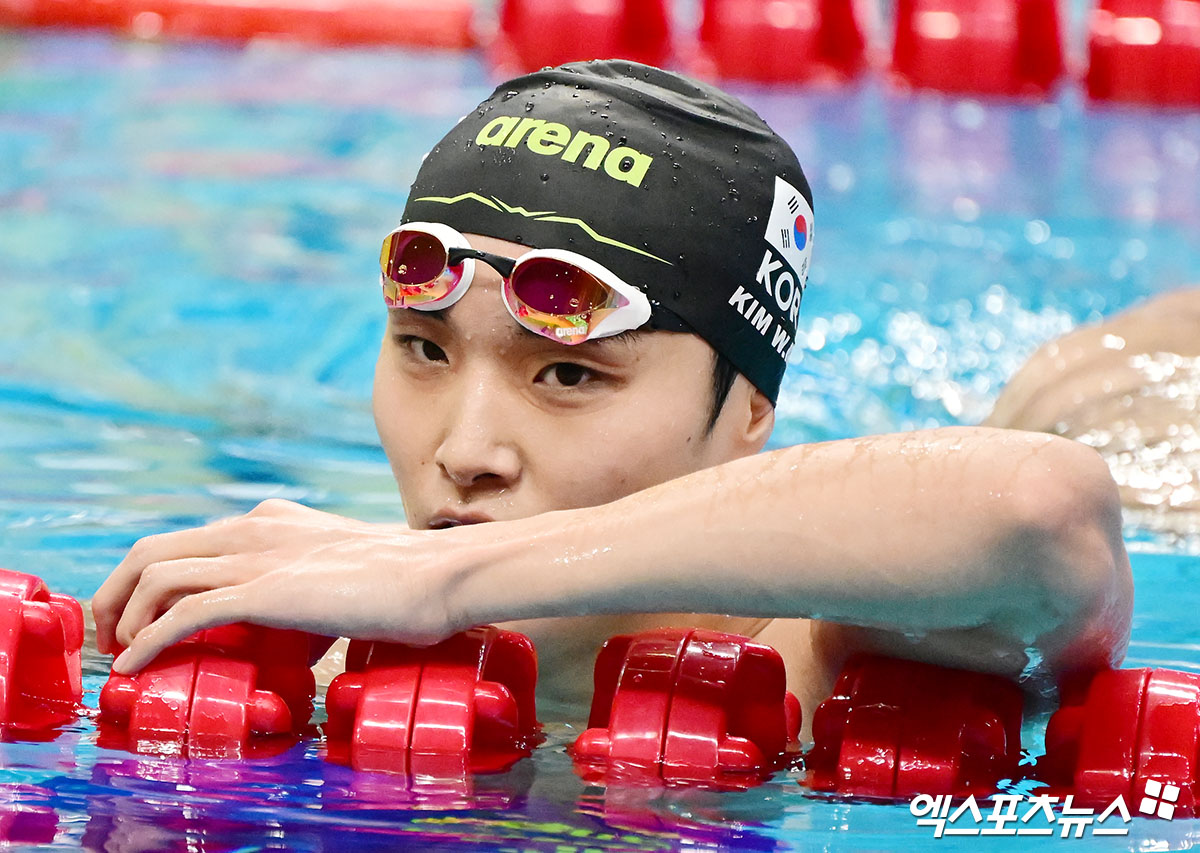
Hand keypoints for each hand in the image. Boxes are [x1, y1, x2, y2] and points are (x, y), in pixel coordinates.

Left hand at [92, 499, 469, 673]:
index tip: (137, 617)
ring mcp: (258, 557)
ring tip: (120, 654)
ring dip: (122, 617)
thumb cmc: (406, 582)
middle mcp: (255, 528)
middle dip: (114, 592)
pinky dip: (149, 641)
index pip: (186, 540)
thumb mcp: (343, 573)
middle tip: (109, 636)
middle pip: (152, 548)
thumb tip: (304, 627)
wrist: (438, 576)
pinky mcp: (266, 591)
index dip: (146, 579)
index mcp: (271, 521)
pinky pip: (183, 613)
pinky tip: (137, 665)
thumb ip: (310, 588)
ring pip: (156, 573)